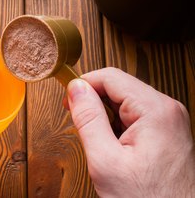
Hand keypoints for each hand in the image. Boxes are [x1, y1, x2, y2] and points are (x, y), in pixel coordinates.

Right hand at [65, 67, 194, 196]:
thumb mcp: (105, 160)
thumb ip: (88, 119)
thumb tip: (75, 88)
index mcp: (155, 110)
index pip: (110, 77)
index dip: (84, 84)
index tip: (67, 100)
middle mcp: (166, 110)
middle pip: (119, 87)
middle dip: (94, 102)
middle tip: (79, 124)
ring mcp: (168, 120)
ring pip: (125, 102)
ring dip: (105, 116)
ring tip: (99, 142)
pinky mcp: (166, 131)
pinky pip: (134, 116)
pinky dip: (117, 126)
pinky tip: (114, 147)